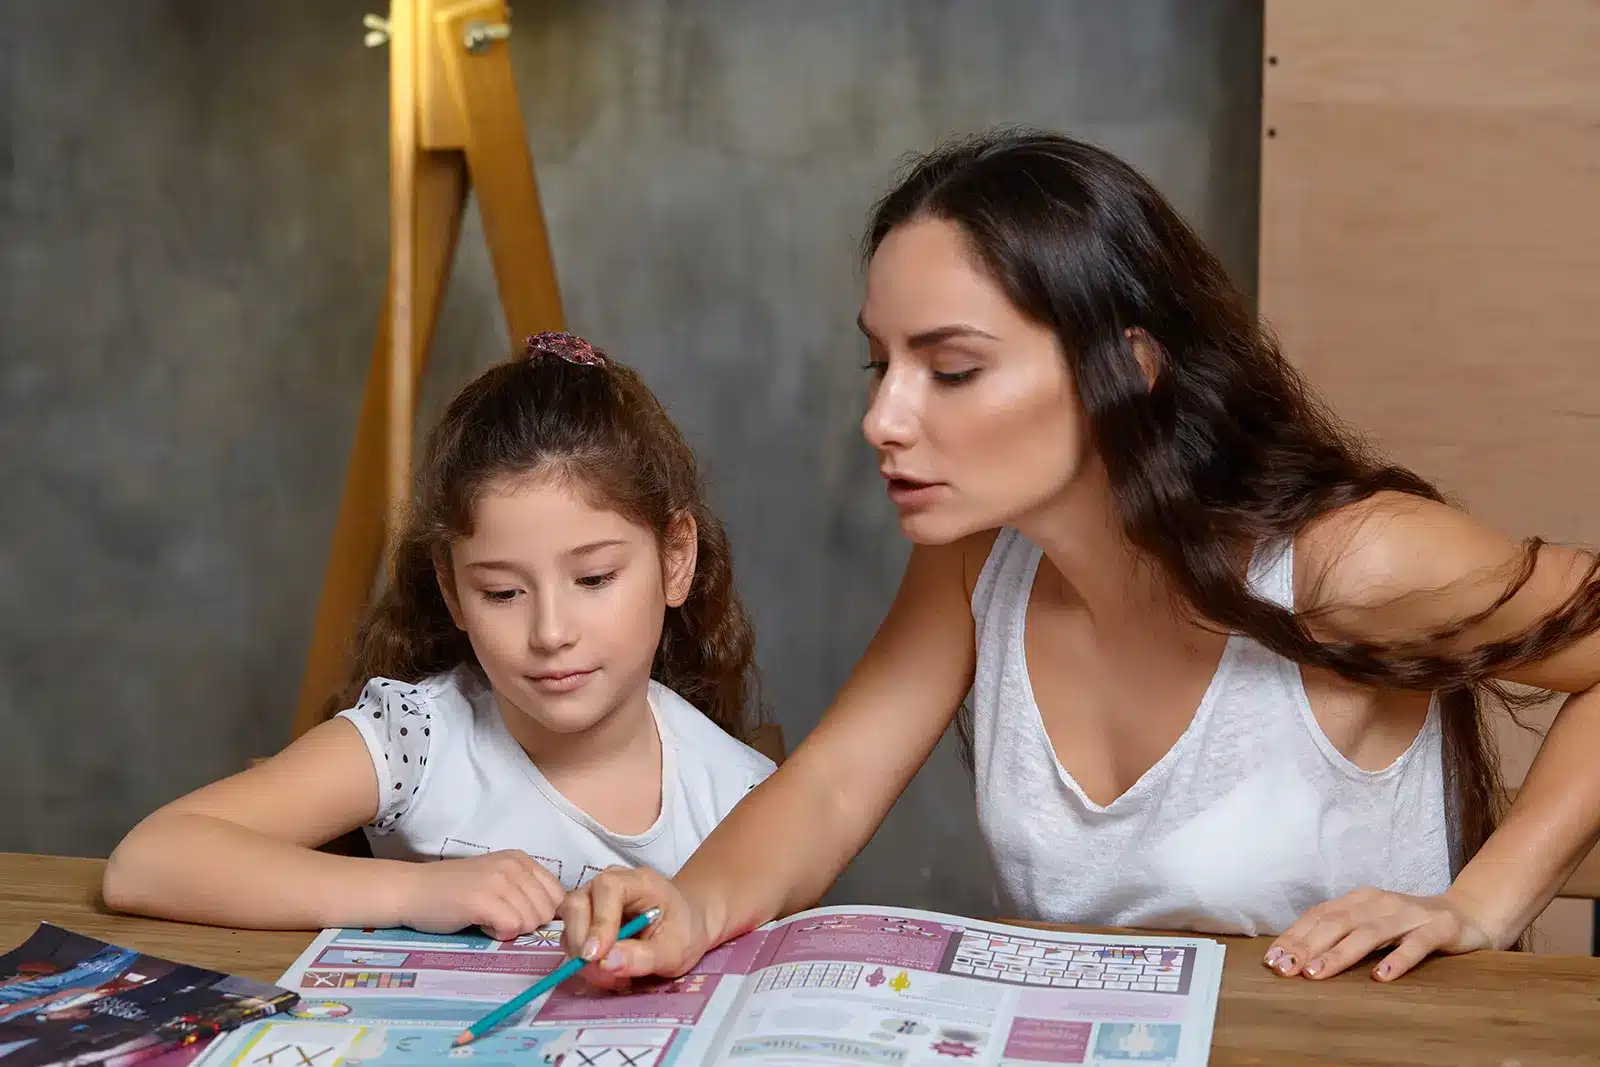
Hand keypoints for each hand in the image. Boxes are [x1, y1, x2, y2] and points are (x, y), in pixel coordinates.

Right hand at [393, 851, 563, 940]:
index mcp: (521, 859)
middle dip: (527, 924)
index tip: (517, 916)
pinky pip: (512, 927)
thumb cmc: (454, 892)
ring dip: (511, 930)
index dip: (541, 914)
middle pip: (547, 911)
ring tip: (487, 920)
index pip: (558, 895)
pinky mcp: (482, 899)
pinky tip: (482, 926)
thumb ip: (524, 892)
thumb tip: (554, 919)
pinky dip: (499, 934)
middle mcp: (514, 865)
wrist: (411, 890)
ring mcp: (499, 880)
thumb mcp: (498, 882)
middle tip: (499, 919)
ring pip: (531, 921)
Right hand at [557, 866, 710, 988]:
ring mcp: (593, 899)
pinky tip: (606, 972)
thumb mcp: (674, 951)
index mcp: (637, 881)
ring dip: (580, 954)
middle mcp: (609, 883)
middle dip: (582, 942)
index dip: (599, 923)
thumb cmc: (683, 932)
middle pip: (577, 903)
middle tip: (601, 975)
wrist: (685, 926)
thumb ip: (642, 956)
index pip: (607, 890)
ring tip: (609, 978)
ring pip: (569, 922)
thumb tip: (606, 963)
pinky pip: (572, 936)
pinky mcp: (586, 918)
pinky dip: (582, 958)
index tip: (596, 957)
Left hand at [1265, 886, 1495, 981]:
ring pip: (1369, 933)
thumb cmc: (1408, 925)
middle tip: (1287, 969)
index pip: (1319, 915)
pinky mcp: (1438, 929)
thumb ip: (1342, 935)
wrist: (1466, 913)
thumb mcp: (1372, 925)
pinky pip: (1415, 945)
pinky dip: (1397, 959)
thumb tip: (1297, 956)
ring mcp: (1409, 914)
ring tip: (1318, 973)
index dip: (1294, 936)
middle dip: (1308, 946)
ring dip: (1341, 953)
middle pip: (1337, 922)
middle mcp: (1380, 902)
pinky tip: (1381, 976)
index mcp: (1359, 899)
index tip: (1272, 959)